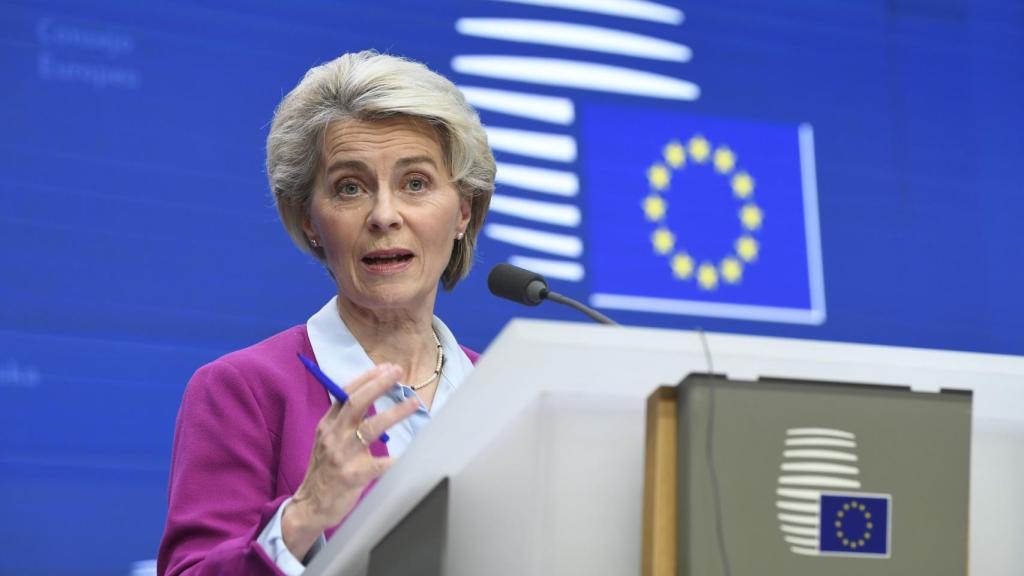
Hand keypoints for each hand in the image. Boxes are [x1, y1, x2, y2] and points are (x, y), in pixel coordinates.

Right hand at [282, 363, 418, 558]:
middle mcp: (333, 436)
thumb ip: (343, 422)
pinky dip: (399, 457)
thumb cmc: (324, 471)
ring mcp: (343, 456)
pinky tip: (415, 452)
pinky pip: (382, 463)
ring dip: (395, 412)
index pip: (345, 393)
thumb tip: (368, 398)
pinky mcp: (354, 475)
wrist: (310, 506)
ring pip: (372, 427)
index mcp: (327, 426)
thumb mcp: (327, 441)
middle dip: (379, 384)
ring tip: (414, 403)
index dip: (366, 378)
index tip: (385, 368)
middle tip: (398, 373)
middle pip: (357, 403)